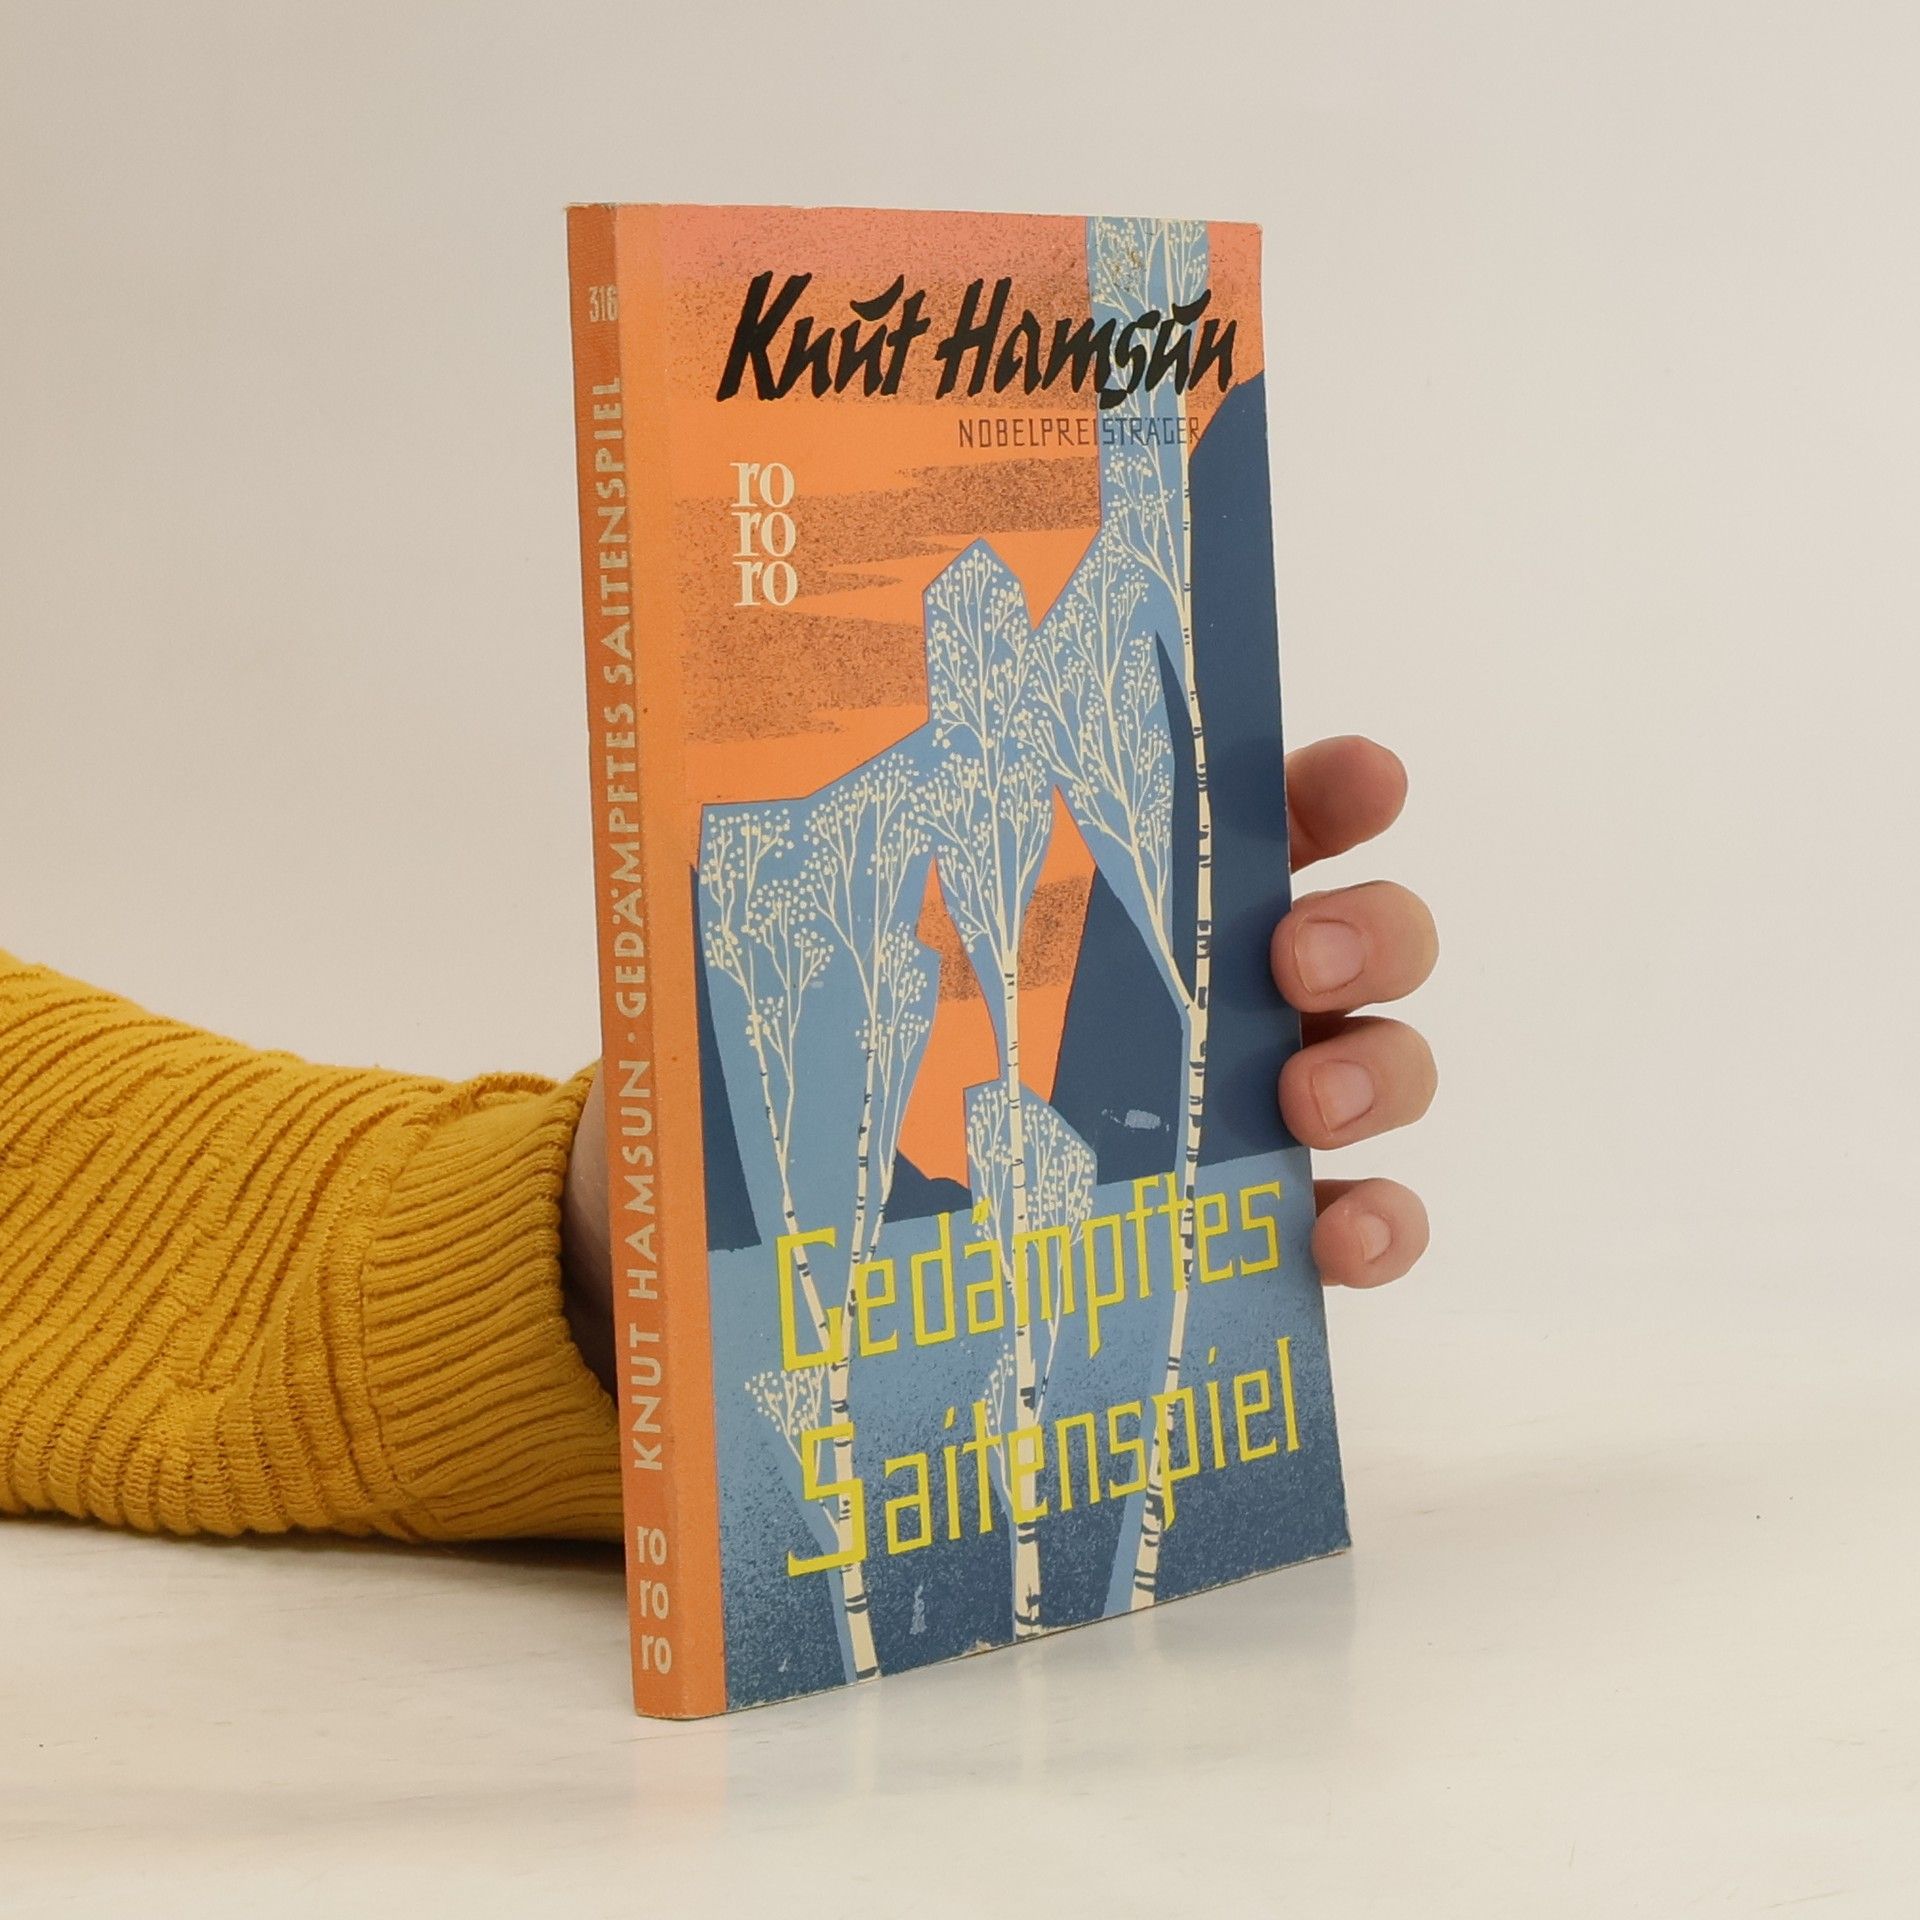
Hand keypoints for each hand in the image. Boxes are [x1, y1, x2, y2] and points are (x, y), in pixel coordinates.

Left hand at [561, 732, 1438, 1396]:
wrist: (817, 1244)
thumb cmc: (844, 1065)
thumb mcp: (833, 955)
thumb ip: (831, 875)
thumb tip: (718, 774)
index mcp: (1140, 893)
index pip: (1266, 813)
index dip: (1335, 788)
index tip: (1360, 784)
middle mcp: (1221, 988)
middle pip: (1366, 933)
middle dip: (1370, 932)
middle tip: (1296, 960)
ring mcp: (1250, 1107)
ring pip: (1384, 1067)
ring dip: (1379, 1075)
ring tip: (1302, 1106)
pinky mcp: (1252, 1225)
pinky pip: (1357, 1219)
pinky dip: (1376, 1227)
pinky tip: (1333, 1242)